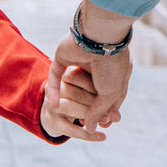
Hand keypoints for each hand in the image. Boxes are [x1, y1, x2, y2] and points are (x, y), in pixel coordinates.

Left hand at [46, 0, 135, 134]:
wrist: (99, 38)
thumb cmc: (111, 65)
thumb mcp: (111, 94)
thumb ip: (100, 111)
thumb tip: (91, 128)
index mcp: (114, 70)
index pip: (109, 95)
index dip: (106, 111)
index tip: (103, 125)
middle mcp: (97, 65)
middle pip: (90, 93)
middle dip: (89, 108)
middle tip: (84, 123)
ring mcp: (79, 60)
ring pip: (72, 84)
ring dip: (71, 100)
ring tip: (69, 116)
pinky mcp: (62, 56)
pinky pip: (55, 76)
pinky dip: (53, 90)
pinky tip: (53, 105)